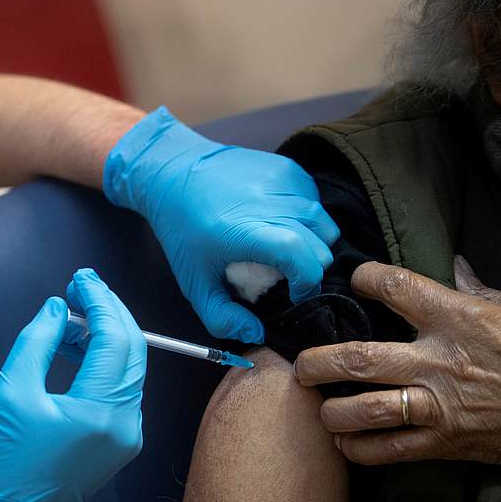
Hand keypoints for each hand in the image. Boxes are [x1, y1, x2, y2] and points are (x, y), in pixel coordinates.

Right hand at [0, 268, 146, 501]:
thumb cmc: (9, 461)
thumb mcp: (12, 392)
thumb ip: (36, 341)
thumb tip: (57, 308)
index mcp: (101, 412)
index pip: (116, 339)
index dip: (100, 302)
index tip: (80, 280)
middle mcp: (126, 422)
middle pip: (132, 347)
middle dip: (109, 311)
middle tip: (80, 287)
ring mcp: (129, 432)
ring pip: (129, 365)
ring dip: (106, 334)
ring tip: (70, 318)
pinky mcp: (122, 437)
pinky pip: (121, 385)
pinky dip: (103, 359)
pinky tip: (76, 347)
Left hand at [103, 107, 339, 342]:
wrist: (175, 173)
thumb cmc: (183, 231)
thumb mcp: (194, 283)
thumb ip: (222, 317)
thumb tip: (257, 333)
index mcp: (247, 231)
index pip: (304, 258)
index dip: (307, 283)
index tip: (293, 294)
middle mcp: (271, 202)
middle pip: (322, 245)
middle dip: (309, 268)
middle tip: (283, 275)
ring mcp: (283, 181)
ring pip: (325, 223)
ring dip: (313, 243)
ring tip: (282, 250)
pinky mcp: (288, 168)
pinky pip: (316, 201)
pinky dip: (307, 218)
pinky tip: (279, 222)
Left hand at [294, 261, 500, 465]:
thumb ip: (479, 290)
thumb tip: (454, 265)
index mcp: (458, 319)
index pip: (395, 286)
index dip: (366, 278)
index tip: (356, 280)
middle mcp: (438, 361)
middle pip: (356, 358)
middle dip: (316, 362)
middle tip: (301, 365)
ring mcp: (438, 406)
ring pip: (363, 410)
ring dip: (330, 411)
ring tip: (319, 407)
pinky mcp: (444, 444)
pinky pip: (386, 451)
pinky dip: (358, 450)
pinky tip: (345, 443)